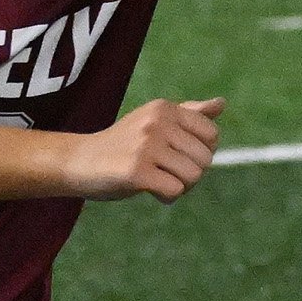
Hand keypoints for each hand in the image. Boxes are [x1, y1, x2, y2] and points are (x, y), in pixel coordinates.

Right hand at [67, 97, 222, 201]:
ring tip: (158, 181)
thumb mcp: (155, 122)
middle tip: (167, 173)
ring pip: (193, 176)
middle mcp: (157, 122)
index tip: (179, 157)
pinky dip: (166, 197)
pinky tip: (150, 190)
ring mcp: (146, 146)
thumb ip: (189, 114)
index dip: (201, 153)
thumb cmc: (123, 145)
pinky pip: (174, 191)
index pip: (211, 135)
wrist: (80, 161)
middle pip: (205, 159)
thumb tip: (221, 103)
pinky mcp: (135, 171)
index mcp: (165, 108)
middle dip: (191, 173)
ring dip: (180, 187)